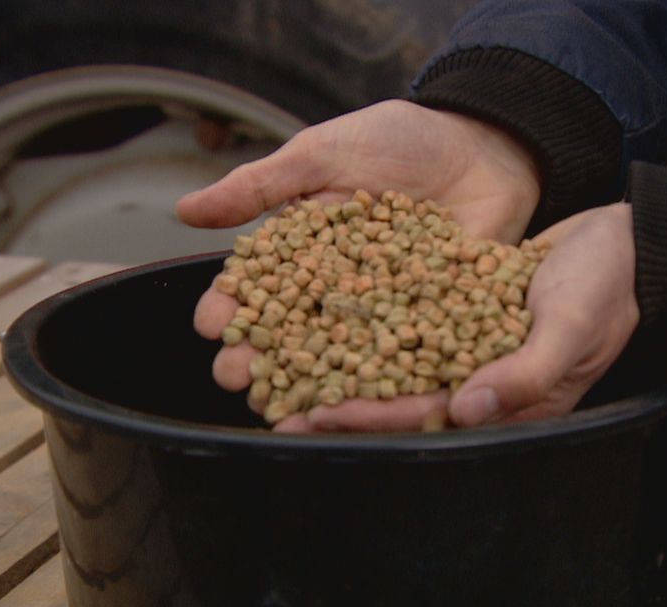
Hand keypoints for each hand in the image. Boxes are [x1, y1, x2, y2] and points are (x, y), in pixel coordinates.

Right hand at [181, 100, 542, 405]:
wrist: (481, 143)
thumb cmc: (398, 141)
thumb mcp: (321, 154)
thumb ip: (261, 186)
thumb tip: (185, 211)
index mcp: (306, 251)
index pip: (260, 286)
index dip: (233, 306)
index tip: (210, 327)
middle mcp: (340, 289)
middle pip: (293, 331)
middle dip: (262, 356)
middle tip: (236, 379)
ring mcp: (385, 310)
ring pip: (341, 353)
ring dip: (311, 380)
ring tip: (285, 404)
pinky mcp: (433, 321)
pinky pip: (406, 354)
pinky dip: (385, 379)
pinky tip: (363, 403)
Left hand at [298, 203, 638, 431]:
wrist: (622, 240)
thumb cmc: (608, 285)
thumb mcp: (572, 326)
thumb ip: (526, 372)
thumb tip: (469, 408)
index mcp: (509, 401)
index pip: (427, 417)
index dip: (369, 418)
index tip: (314, 416)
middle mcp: (481, 382)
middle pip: (396, 397)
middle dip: (336, 400)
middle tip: (272, 400)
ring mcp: (468, 347)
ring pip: (392, 362)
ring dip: (340, 362)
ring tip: (282, 358)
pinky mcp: (459, 312)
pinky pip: (406, 322)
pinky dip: (367, 321)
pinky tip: (325, 311)